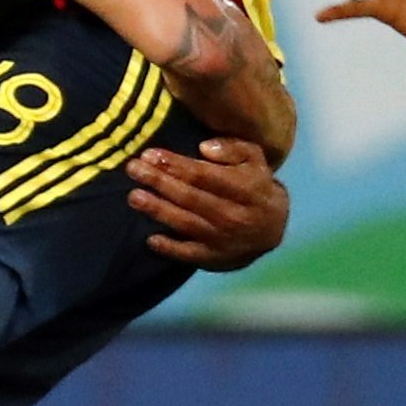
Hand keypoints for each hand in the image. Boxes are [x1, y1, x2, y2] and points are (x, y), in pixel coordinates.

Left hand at [132, 136, 288, 267]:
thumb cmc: (255, 185)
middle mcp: (234, 215)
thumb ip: (233, 148)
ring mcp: (223, 239)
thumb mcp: (254, 159)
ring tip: (134, 197)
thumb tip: (204, 148)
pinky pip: (188, 254)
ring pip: (185, 223)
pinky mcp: (214, 257)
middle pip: (190, 197)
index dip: (176, 165)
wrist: (272, 228)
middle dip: (159, 182)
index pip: (205, 175)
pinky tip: (151, 239)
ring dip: (157, 210)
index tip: (150, 154)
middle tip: (133, 169)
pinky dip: (169, 248)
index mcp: (245, 188)